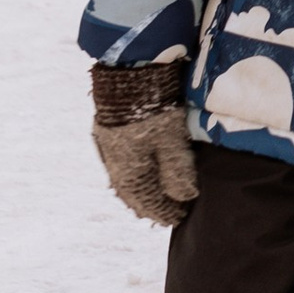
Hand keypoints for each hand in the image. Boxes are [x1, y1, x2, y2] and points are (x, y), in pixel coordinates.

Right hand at [90, 63, 197, 226]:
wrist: (127, 74)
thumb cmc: (152, 111)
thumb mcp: (171, 142)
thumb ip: (177, 172)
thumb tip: (185, 196)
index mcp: (128, 174)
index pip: (148, 203)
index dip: (165, 212)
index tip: (180, 218)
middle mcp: (114, 165)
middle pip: (134, 193)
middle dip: (151, 204)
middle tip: (169, 210)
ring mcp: (109, 148)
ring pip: (126, 178)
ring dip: (141, 189)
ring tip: (156, 194)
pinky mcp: (109, 131)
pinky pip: (122, 163)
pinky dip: (134, 173)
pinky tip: (141, 170)